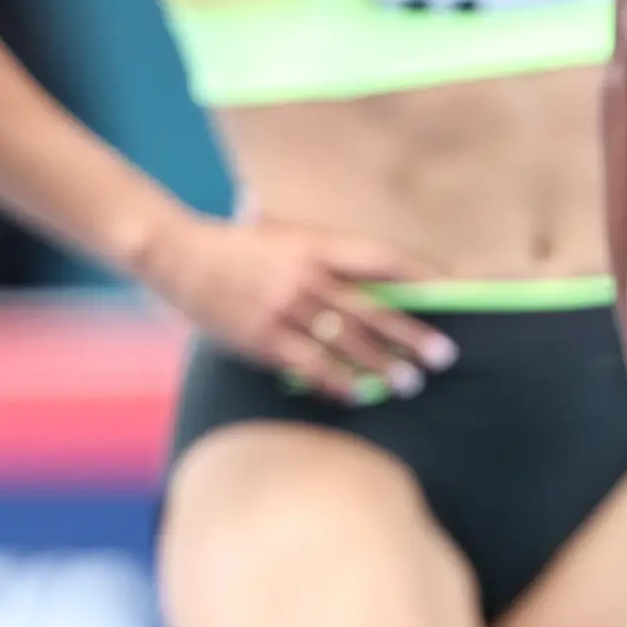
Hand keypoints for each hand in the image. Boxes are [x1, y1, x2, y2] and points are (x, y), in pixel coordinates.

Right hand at [138, 211, 451, 402]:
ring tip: (410, 383)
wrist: (176, 253)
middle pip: (372, 309)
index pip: (382, 260)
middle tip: (444, 355)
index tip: (450, 294)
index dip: (419, 277)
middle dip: (411, 334)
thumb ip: (320, 246)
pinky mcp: (261, 338)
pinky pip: (307, 364)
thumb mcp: (281, 231)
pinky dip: (334, 381)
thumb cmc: (233, 243)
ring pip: (345, 341)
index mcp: (316, 244)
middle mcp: (306, 275)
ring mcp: (283, 308)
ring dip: (380, 365)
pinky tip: (357, 395)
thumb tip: (364, 258)